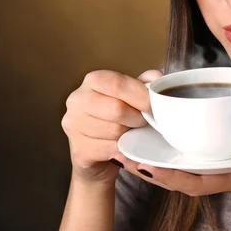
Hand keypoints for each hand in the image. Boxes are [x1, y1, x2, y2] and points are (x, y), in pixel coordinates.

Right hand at [61, 69, 162, 185]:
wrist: (98, 154)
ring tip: (131, 133)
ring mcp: (74, 125)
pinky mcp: (78, 149)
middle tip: (143, 122)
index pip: (118, 84)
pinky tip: (122, 147)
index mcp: (93, 80)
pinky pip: (110, 149)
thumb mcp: (131, 97)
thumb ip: (143, 84)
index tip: (153, 106)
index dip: (141, 96)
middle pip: (117, 109)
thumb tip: (156, 77)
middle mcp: (78, 100)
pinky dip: (123, 150)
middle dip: (137, 118)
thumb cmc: (116, 119)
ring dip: (130, 135)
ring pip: (114, 131)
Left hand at [110, 141, 230, 209]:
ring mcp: (221, 160)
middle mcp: (220, 170)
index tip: (141, 164)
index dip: (164, 175)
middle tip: (122, 149)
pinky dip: (175, 140)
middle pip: (177, 171)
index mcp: (230, 177)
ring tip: (130, 139)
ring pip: (182, 159)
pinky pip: (194, 147)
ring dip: (157, 151)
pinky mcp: (225, 148)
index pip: (190, 181)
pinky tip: (162, 126)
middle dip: (149, 164)